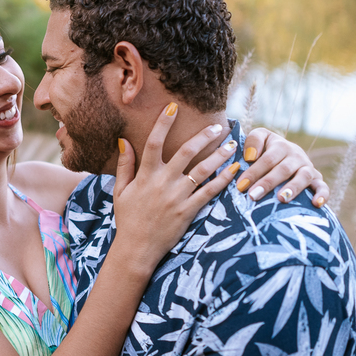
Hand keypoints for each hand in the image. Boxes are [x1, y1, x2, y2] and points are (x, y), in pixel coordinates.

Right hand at [110, 105, 241, 275]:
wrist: (137, 248)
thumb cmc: (128, 219)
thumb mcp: (121, 191)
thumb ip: (125, 165)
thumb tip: (124, 141)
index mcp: (145, 175)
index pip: (154, 142)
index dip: (163, 123)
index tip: (173, 107)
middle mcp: (163, 182)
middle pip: (186, 152)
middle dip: (203, 136)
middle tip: (217, 126)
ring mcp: (177, 197)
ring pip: (202, 170)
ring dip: (219, 155)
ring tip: (232, 145)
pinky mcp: (188, 211)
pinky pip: (209, 192)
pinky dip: (223, 180)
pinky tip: (234, 171)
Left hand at [241, 129, 329, 206]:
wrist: (288, 152)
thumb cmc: (267, 148)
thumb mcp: (260, 137)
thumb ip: (253, 141)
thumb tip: (250, 156)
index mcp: (281, 146)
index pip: (267, 159)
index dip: (254, 172)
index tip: (241, 185)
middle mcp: (296, 156)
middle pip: (283, 169)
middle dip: (268, 183)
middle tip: (253, 195)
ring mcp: (308, 167)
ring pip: (304, 177)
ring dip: (293, 188)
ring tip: (281, 199)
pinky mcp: (318, 179)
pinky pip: (323, 186)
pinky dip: (322, 194)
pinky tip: (316, 204)